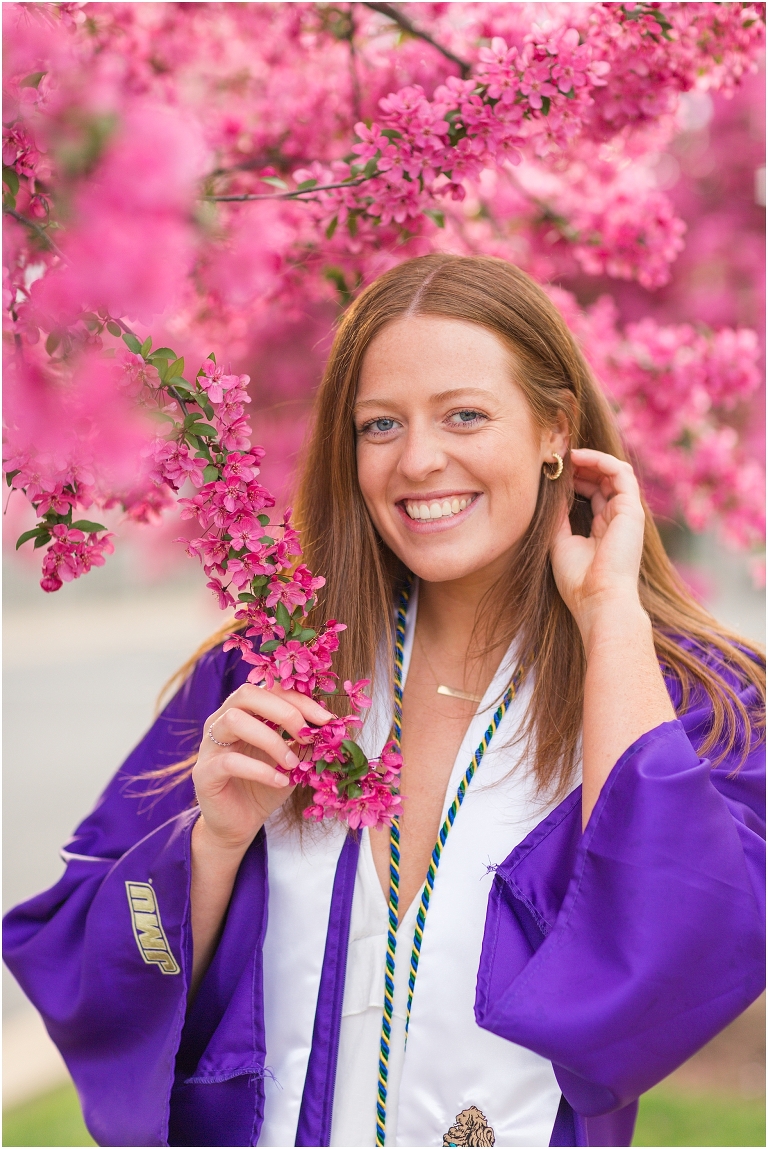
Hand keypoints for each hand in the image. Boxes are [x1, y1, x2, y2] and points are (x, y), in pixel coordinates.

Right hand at [193, 683, 333, 851]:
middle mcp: (221, 721)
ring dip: (271, 740)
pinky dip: (261, 770)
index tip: (325, 719)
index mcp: (244, 712)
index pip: (270, 689)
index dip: (299, 700)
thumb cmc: (266, 786)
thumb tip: (330, 726)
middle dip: (284, 711)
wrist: (240, 824)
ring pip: (235, 721)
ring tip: (292, 764)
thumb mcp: (291, 759)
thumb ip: (304, 741)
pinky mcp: (204, 772)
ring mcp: (209, 745)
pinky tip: (280, 782)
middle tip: (306, 735)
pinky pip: (230, 761)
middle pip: (247, 694)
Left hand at [550, 448, 646, 647]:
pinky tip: (580, 458)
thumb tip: (552, 493)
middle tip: (557, 458)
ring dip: (590, 460)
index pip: (592, 493)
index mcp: (602, 529)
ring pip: (612, 473)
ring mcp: (626, 514)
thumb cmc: (579, 581)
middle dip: (580, 466)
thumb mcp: (561, 542)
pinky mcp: (632, 510)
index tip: (552, 471)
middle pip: (602, 480)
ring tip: (566, 455)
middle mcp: (617, 519)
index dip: (574, 478)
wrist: (599, 600)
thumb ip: (559, 517)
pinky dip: (601, 461)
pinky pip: (620, 473)